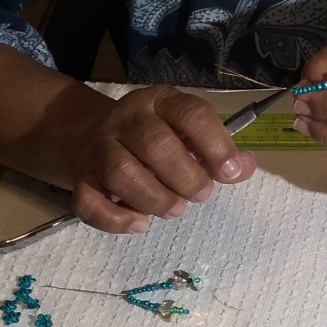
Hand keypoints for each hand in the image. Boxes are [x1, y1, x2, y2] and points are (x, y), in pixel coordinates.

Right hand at [67, 86, 256, 231]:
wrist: (90, 134)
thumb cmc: (154, 138)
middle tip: (201, 195)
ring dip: (155, 198)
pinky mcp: (81, 178)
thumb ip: (217, 151)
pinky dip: (116, 220)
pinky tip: (140, 224)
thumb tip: (245, 167)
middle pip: (154, 143)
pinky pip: (89, 202)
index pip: (191, 114)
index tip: (229, 172)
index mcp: (161, 103)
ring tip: (175, 210)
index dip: (215, 144)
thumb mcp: (187, 133)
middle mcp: (128, 120)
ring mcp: (100, 148)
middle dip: (185, 176)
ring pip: (121, 172)